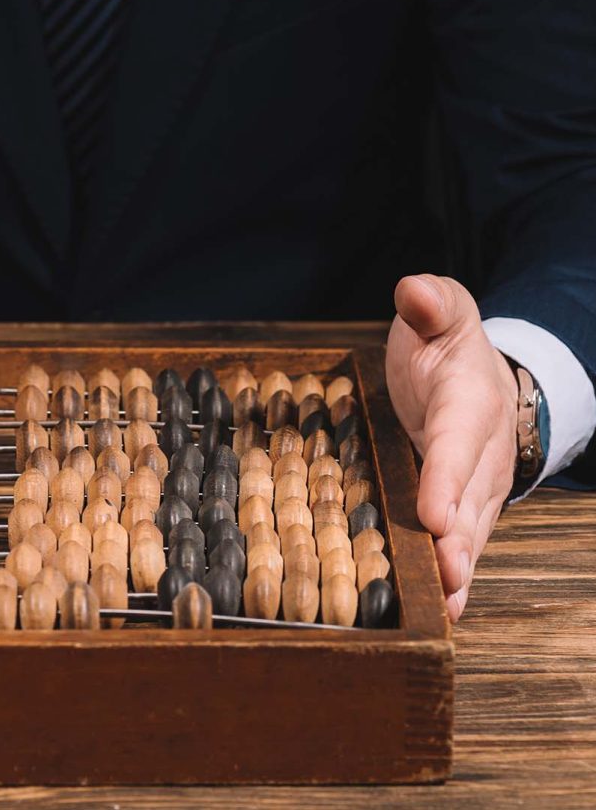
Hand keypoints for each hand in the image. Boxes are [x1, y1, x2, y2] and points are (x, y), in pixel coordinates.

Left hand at [386, 274, 517, 622]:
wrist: (477, 373)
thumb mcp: (438, 313)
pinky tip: (447, 605)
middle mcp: (481, 446)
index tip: (434, 513)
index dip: (447, 477)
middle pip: (472, 495)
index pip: (458, 440)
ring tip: (448, 601)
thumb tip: (414, 289)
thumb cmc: (444, 345)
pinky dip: (456, 569)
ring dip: (460, 562)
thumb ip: (431, 303)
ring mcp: (477, 479)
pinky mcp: (466, 500)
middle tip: (445, 572)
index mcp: (470, 398)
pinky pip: (463, 535)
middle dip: (460, 536)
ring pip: (472, 524)